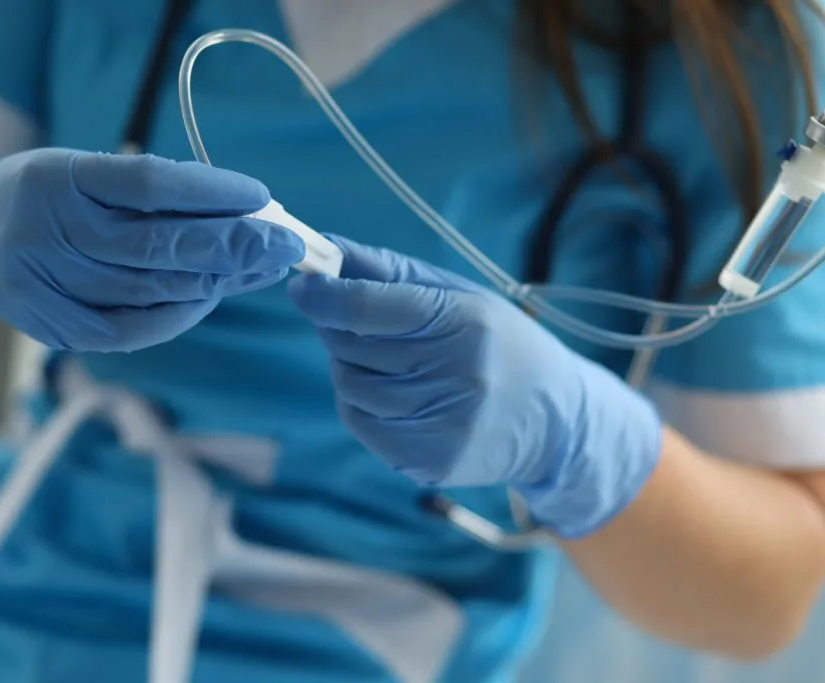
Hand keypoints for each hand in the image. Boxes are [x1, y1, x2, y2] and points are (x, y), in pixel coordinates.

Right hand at [0, 150, 303, 350]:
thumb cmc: (48, 197)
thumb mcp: (85, 171)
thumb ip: (152, 190)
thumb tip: (241, 210)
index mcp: (58, 177)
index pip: (148, 185)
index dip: (210, 193)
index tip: (260, 197)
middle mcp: (47, 231)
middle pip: (155, 245)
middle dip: (231, 246)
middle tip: (285, 244)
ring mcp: (45, 285)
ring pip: (149, 290)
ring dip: (216, 281)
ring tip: (261, 269)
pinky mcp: (52, 327)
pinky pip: (131, 330)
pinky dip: (178, 316)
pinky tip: (211, 297)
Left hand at [288, 237, 662, 538]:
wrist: (554, 421)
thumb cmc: (499, 343)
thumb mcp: (458, 294)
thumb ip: (389, 271)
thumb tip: (325, 247)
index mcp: (465, 323)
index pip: (370, 308)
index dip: (325, 296)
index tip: (303, 287)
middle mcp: (456, 376)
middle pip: (352, 347)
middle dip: (338, 328)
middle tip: (352, 319)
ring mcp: (442, 425)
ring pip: (350, 386)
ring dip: (349, 367)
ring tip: (386, 360)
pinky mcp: (428, 460)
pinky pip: (360, 422)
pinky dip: (360, 402)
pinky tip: (392, 393)